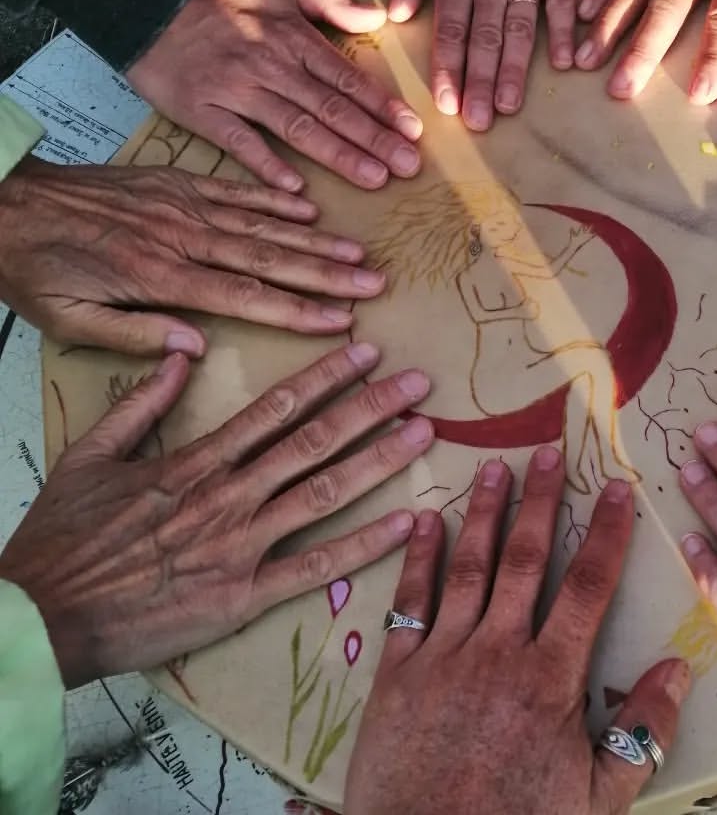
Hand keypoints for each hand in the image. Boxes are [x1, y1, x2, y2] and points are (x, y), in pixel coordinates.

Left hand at [0, 157, 382, 355]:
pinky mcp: (176, 182)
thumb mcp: (67, 318)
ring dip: (314, 240)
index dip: (297, 311)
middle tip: (373, 283)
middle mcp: (182, 238)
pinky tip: (309, 210)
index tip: (341, 321)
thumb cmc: (35, 269)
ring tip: (358, 252)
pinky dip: (275, 199)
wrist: (4, 202)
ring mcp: (183, 205)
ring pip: (261, 224)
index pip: (244, 297)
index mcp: (159, 276)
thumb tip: (196, 349)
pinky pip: (236, 190)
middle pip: (268, 258)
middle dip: (326, 275)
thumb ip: (133, 335)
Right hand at [0, 343, 434, 687]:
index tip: (365, 350)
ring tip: (422, 432)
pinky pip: (314, 566)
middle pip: (314, 441)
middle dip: (371, 406)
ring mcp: (241, 546)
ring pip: (323, 492)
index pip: (276, 407)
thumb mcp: (90, 456)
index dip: (326, 376)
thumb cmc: (63, 540)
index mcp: (195, 462)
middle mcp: (229, 495)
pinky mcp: (243, 596)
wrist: (41, 619)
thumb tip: (181, 355)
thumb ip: (141, 403)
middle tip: (419, 382)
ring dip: (378, 459)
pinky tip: (405, 522)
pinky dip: (363, 545)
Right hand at [127, 0, 422, 191]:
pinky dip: (266, 164)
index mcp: (291, 39)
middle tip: (409, 166)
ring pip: (297, 127)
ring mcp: (237, 90)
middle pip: (332, 108)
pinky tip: (296, 187)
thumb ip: (328, 2)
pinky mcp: (203, 111)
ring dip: (338, 155)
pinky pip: (239, 142)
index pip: (348, 78)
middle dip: (374, 139)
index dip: (382, 107)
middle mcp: (270, 67)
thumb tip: (376, 16)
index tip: (412, 131)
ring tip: (374, 178)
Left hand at [346, 448, 689, 814]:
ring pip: (468, 568)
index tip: (615, 487)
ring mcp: (442, 657)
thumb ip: (641, 732)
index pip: (588, 587)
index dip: (605, 532)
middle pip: (525, 560)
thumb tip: (678, 665)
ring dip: (483, 513)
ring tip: (492, 467)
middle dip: (540, 501)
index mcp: (550, 678)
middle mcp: (497, 652)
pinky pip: (409, 602)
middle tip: (548, 450)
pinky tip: (422, 520)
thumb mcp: (598, 801)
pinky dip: (417, 558)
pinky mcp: (396, 673)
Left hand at [389, 0, 583, 130]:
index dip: (448, 69)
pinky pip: (562, 2)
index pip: (449, 29)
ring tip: (510, 105)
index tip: (446, 104)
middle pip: (483, 38)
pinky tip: (562, 63)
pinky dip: (562, 31)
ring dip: (515, 70)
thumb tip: (395, 15)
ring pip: (519, 27)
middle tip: (479, 121)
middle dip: (480, 82)